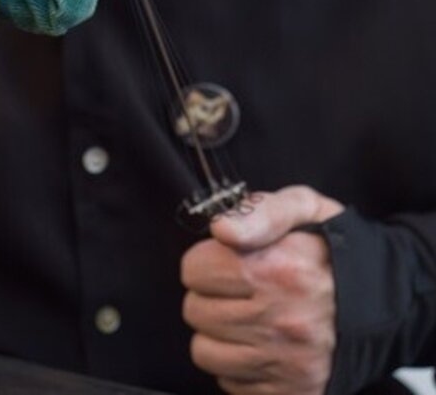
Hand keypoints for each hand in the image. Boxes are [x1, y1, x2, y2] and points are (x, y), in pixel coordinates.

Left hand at [181, 186, 343, 394]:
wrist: (388, 303)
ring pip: (205, 350)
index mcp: (280, 268)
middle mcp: (282, 319)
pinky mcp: (291, 392)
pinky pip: (229, 382)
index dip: (206, 261)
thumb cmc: (338, 251)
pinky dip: (238, 364)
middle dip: (210, 295)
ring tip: (246, 316)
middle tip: (237, 289)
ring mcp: (287, 362)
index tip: (224, 260)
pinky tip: (261, 343)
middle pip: (195, 310)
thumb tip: (220, 228)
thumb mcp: (306, 208)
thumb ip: (260, 210)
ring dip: (218, 333)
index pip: (195, 269)